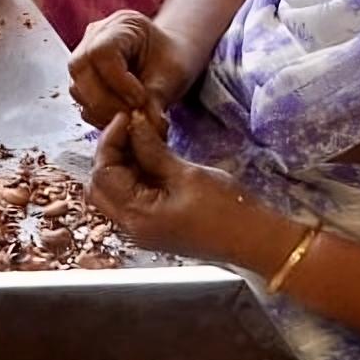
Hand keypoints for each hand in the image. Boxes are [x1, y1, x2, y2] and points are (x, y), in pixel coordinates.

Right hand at [69, 9, 196, 129]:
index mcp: (121, 26)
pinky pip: (80, 101)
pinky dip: (99, 115)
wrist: (169, 59)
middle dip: (106, 100)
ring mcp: (84, 57)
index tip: (139, 100)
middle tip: (132, 116)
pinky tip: (121, 118)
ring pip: (76, 88)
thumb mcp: (173, 75)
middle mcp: (94, 37)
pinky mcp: (82, 79)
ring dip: (102, 110)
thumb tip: (146, 124)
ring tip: (129, 119)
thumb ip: (156, 97)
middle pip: (81, 69)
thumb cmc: (173, 59)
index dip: (117, 81)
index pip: (101, 52)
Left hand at [89, 111, 287, 269]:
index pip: (103, 173)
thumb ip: (152, 151)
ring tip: (140, 139)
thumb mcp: (187, 174)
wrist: (259, 242)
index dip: (110, 141)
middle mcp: (131, 228)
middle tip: (129, 128)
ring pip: (111, 191)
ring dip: (120, 164)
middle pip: (100, 185)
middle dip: (109, 153)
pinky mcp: (153, 227)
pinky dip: (132, 177)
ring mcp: (141, 230)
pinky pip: (129, 199)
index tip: (125, 117)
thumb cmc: (229, 211)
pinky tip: (148, 157)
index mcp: (136, 217)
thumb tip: (133, 123)